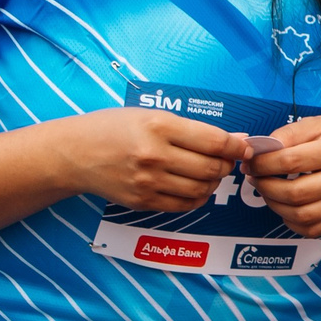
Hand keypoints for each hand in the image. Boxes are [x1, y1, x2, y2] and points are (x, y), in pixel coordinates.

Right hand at [62, 107, 248, 212]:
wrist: (75, 152)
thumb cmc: (114, 127)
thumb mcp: (151, 114)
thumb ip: (192, 128)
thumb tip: (235, 139)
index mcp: (158, 125)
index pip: (213, 141)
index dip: (236, 146)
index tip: (245, 147)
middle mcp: (153, 155)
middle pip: (210, 168)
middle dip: (226, 166)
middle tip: (225, 160)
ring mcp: (147, 182)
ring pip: (201, 190)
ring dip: (213, 183)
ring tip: (209, 172)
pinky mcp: (142, 201)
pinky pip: (183, 206)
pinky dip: (197, 198)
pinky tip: (194, 187)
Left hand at [248, 116, 320, 238]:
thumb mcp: (320, 123)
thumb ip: (290, 134)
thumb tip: (261, 149)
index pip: (291, 161)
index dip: (263, 163)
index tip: (250, 161)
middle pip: (296, 193)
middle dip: (265, 187)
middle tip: (254, 177)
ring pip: (302, 216)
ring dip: (275, 205)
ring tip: (267, 191)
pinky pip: (312, 230)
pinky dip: (291, 222)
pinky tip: (285, 206)